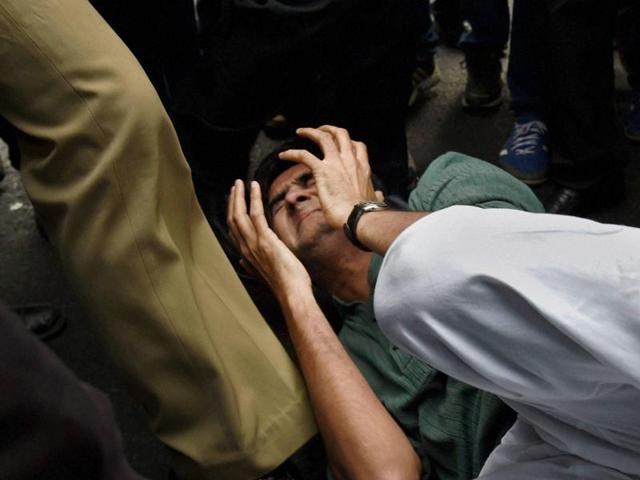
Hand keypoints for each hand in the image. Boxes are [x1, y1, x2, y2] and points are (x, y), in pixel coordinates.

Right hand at [227, 179, 312, 301]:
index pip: (233, 230)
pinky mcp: (265, 240)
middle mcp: (245, 248)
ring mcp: (254, 244)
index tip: (234, 200)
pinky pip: (255, 214)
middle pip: (232, 219)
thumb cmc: (283, 284)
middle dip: (232, 201)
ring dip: (239, 196)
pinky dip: (253, 198)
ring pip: (239, 214)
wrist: (292, 293)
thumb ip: (251, 264)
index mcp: (245, 255)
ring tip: (241, 182)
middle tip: (235, 186)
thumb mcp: (263, 273)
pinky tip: (254, 187)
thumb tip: (242, 261)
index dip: (231, 213)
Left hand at [279, 125, 383, 229]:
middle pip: (341, 134)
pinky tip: (283, 155)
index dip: (347, 141)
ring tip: (300, 132)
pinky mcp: (322, 171)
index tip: (339, 143)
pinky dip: (292, 153)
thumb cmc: (366, 214)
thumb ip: (376, 194)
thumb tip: (380, 195)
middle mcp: (350, 161)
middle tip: (319, 131)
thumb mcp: (375, 199)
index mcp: (363, 168)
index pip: (357, 146)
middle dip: (329, 129)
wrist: (359, 218)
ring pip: (323, 137)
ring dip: (310, 132)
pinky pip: (304, 155)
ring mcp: (336, 164)